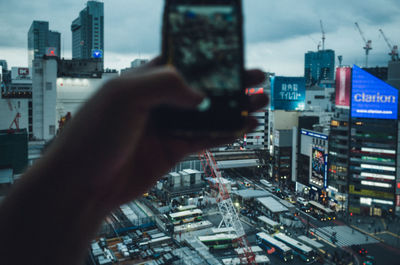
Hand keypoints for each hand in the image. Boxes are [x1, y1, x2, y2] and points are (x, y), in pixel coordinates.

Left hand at [42, 58, 267, 210]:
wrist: (83, 184)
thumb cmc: (92, 137)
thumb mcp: (124, 96)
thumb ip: (164, 84)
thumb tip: (200, 94)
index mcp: (143, 80)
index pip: (183, 62)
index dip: (209, 59)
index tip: (234, 56)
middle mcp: (157, 101)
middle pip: (202, 88)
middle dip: (231, 83)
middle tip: (257, 79)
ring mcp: (166, 126)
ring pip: (208, 113)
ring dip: (235, 108)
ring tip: (259, 102)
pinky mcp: (171, 149)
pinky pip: (205, 137)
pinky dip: (226, 132)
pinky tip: (243, 127)